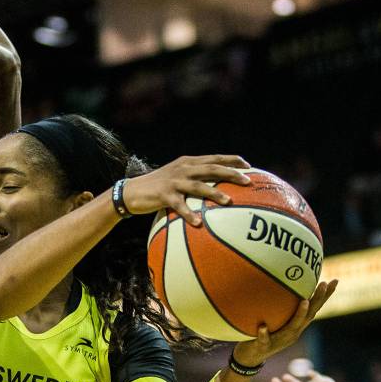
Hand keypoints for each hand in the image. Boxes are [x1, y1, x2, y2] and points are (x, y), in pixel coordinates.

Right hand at [120, 155, 250, 225]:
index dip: (232, 160)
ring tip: (228, 201)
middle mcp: (183, 168)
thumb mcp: (176, 177)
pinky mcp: (164, 195)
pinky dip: (189, 214)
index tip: (249, 166)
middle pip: (211, 168)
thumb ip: (193, 178)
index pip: (214, 158)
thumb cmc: (157, 188)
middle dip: (231, 173)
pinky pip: (179, 206)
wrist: (132, 191)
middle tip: (247, 181)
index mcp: (188, 162)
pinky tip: (198, 223)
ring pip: (198, 185)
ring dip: (214, 193)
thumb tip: (214, 188)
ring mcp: (174, 181)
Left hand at [232, 279, 337, 367]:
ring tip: (304, 301)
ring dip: (300, 314)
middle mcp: (292, 333)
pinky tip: (263, 327)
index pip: (314, 309)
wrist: (251, 358)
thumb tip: (282, 282)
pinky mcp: (264, 346)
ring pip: (292, 327)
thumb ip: (281, 306)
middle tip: (324, 283)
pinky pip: (264, 339)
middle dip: (318, 300)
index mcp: (296, 326)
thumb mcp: (275, 319)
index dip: (324, 297)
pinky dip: (264, 333)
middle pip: (309, 316)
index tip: (334, 281)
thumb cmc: (263, 334)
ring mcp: (279, 340)